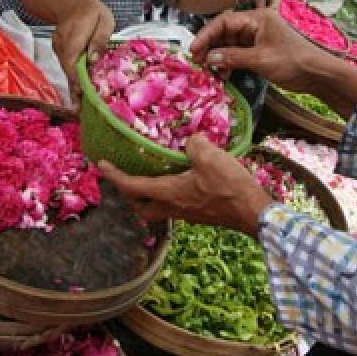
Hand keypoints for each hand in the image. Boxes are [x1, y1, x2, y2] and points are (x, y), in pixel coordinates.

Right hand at [53, 0, 114, 103]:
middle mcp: (62, 46)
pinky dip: (73, 79)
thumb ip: (99, 39)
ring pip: (67, 71)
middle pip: (68, 71)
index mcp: (74, 37)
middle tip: (81, 111)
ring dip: (74, 87)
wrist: (70, 1)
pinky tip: (79, 93)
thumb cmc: (91, 11)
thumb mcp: (104, 20)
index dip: (78, 81)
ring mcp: (59, 49)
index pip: (73, 63)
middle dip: (75, 91)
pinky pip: (67, 67)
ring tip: (80, 108)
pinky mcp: (60, 52)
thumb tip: (94, 59)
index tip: (83, 97)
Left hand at [98, 135, 271, 233]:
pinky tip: (179, 182)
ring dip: (148, 197)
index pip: (131, 186)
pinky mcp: (200, 214)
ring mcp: (187, 214)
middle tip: (126, 177)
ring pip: (157, 210)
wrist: (254, 214)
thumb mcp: (210, 157)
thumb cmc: (229, 187)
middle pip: (140, 207)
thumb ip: (194, 144)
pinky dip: (169, 196)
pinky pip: (175, 207)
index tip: (101, 164)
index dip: (114, 175)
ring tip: (150, 179)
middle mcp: (173, 207)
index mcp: (168, 193)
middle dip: (129, 194)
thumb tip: (191, 141)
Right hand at [189, 8, 324, 90]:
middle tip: (197, 62)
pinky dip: (228, 63)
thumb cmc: (292, 61)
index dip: (206, 34)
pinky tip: (223, 74)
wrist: (316, 74)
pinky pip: (237, 54)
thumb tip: (209, 58)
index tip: (194, 49)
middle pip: (225, 32)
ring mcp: (257, 38)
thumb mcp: (260, 59)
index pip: (224, 22)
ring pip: (229, 44)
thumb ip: (233, 57)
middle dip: (210, 46)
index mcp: (257, 19)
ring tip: (209, 70)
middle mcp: (255, 25)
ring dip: (218, 56)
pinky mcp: (259, 51)